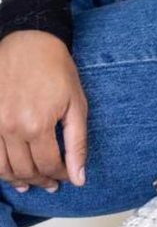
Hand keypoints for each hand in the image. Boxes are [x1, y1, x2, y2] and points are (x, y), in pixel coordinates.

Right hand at [0, 31, 87, 192]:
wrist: (28, 42)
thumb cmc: (56, 69)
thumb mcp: (76, 103)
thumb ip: (77, 143)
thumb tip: (79, 178)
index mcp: (37, 124)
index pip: (48, 166)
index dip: (60, 176)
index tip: (68, 177)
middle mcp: (11, 128)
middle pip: (25, 170)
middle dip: (42, 180)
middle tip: (53, 184)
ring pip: (3, 169)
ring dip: (19, 180)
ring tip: (33, 183)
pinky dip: (0, 168)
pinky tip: (12, 172)